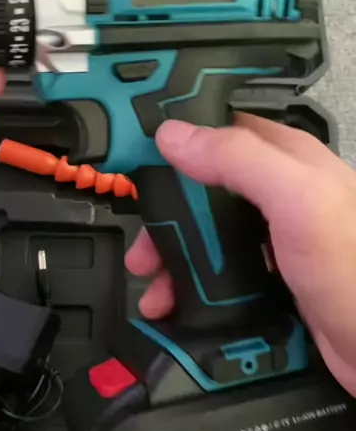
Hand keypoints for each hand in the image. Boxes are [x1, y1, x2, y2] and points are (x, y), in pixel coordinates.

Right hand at [126, 115, 355, 396]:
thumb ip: (240, 160)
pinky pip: (216, 274)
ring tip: (152, 281)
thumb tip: (178, 136)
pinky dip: (188, 287)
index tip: (131, 144)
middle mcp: (276, 195)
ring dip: (172, 256)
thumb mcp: (299, 201)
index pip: (217, 127)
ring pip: (206, 234)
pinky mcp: (268, 278)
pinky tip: (175, 303)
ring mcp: (271, 239)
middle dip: (165, 213)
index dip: (174, 132)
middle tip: (143, 238)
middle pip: (202, 188)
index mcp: (286, 159)